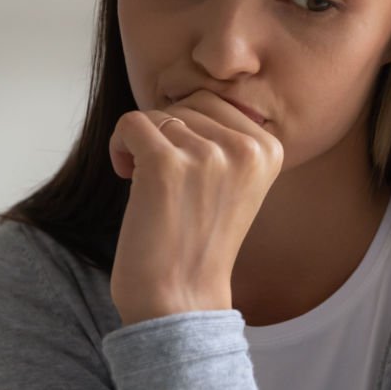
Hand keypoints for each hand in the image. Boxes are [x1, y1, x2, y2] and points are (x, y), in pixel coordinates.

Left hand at [107, 90, 283, 325]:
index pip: (217, 102)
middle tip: (163, 177)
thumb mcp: (236, 183)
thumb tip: (188, 91)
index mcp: (271, 149)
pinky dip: (120, 147)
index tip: (186, 170)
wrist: (181, 298)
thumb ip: (227, 138)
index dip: (190, 129)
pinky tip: (127, 177)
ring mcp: (208, 155)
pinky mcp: (166, 164)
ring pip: (158, 114)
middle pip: (188, 103)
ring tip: (147, 184)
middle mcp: (246, 148)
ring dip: (142, 143)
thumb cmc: (199, 240)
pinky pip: (131, 123)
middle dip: (167, 132)